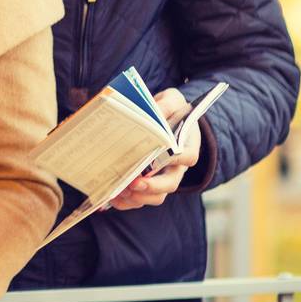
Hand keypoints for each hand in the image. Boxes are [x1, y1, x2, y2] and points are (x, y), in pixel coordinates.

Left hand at [111, 88, 195, 209]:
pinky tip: (113, 197)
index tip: (162, 157)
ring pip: (156, 196)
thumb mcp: (172, 99)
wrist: (165, 119)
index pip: (188, 156)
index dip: (177, 159)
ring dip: (138, 197)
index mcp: (187, 146)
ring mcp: (163, 177)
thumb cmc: (170, 110)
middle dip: (152, 186)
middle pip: (170, 183)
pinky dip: (127, 202)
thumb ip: (167, 103)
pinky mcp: (149, 184)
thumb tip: (155, 111)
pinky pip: (140, 199)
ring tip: (120, 191)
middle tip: (134, 183)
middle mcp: (177, 167)